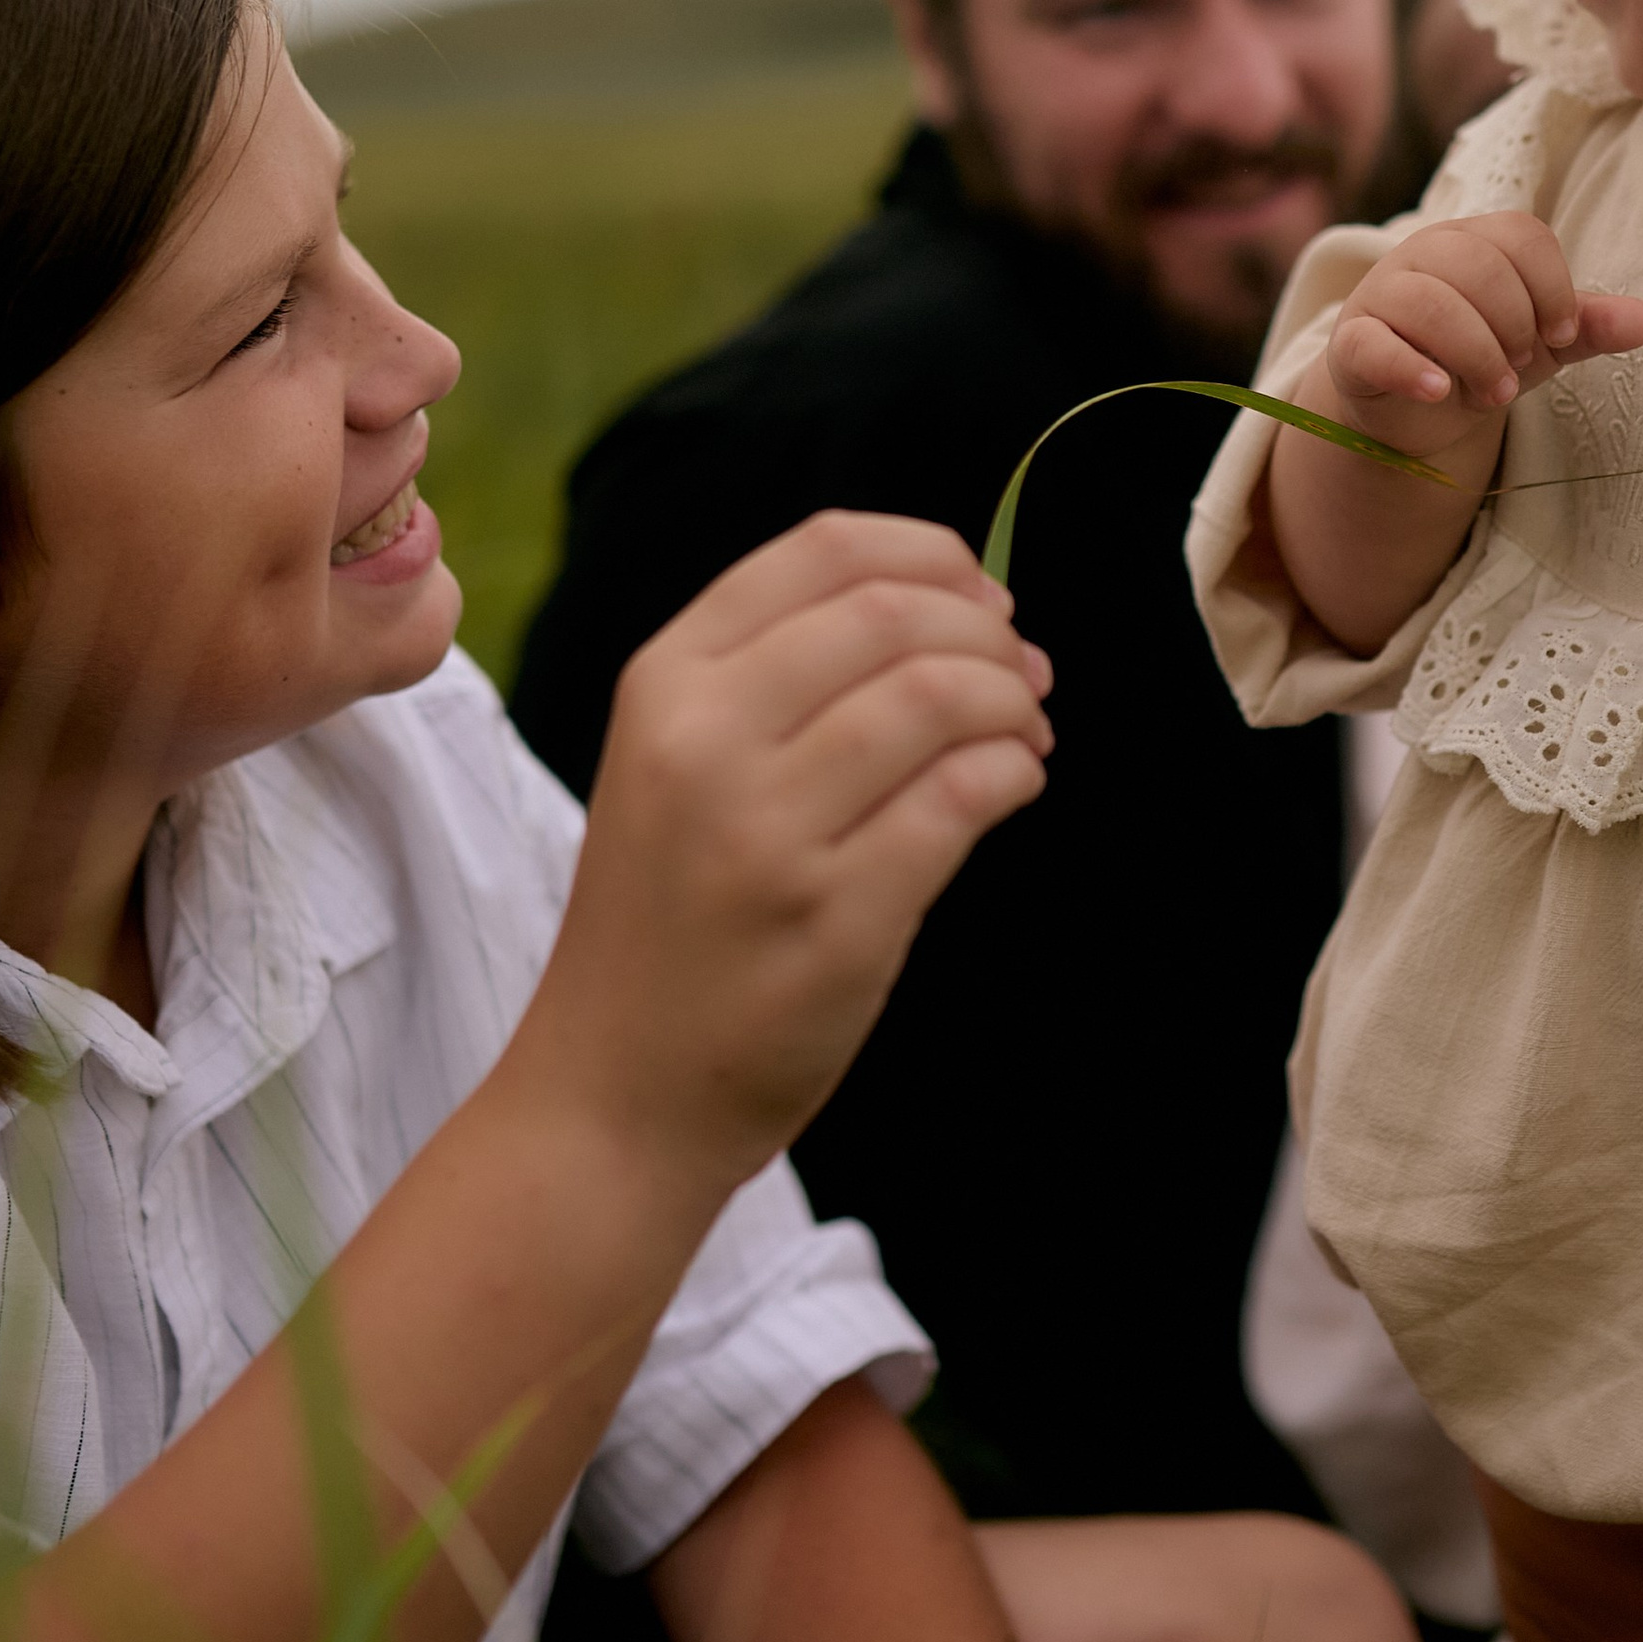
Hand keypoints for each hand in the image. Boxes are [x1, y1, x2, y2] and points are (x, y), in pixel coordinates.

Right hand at [530, 509, 1051, 1192]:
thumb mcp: (674, 762)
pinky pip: (962, 798)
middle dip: (988, 630)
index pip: (823, 548)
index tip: (979, 594)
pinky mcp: (834, 918)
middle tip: (1024, 669)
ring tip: (1026, 731)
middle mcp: (704, 741)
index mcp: (665, 682)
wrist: (616, 1093)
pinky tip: (1015, 786)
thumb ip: (775, 673)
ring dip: (1013, 701)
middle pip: (893, 613)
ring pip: (938, 697)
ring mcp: (766, 833)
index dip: (931, 553)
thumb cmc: (670, 919)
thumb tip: (953, 599)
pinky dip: (1014, 773)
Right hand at [1320, 211, 1642, 467]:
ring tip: (1497, 395)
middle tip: (1520, 373)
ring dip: (1476, 354)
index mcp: (1475, 240)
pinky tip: (1440, 393)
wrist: (1414, 412)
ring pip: (1430, 302)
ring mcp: (1381, 294)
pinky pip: (1374, 343)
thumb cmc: (1480, 359)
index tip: (1560, 337)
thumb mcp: (1542, 344)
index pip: (1521, 235)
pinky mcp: (1349, 343)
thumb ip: (1588, 327)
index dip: (1553, 288)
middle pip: (1479, 265)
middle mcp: (1424, 253)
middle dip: (1514, 327)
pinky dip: (1411, 368)